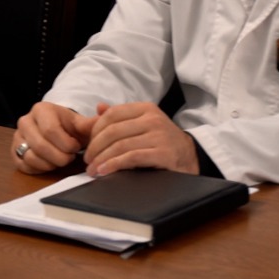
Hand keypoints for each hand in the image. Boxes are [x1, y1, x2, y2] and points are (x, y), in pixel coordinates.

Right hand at [11, 102, 98, 173]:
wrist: (55, 131)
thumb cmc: (69, 128)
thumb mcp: (81, 124)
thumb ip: (92, 122)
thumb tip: (105, 112)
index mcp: (41, 110)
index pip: (51, 130)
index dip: (66, 144)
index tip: (76, 148)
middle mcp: (25, 121)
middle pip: (40, 145)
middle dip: (60, 156)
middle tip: (70, 157)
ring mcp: (17, 137)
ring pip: (31, 157)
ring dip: (51, 163)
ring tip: (61, 159)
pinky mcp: (14, 152)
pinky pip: (25, 165)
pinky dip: (40, 168)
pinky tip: (50, 164)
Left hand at [83, 101, 198, 175]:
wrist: (191, 157)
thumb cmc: (162, 142)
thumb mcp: (144, 124)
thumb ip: (122, 116)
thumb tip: (99, 107)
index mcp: (146, 109)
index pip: (112, 114)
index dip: (95, 130)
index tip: (87, 144)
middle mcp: (153, 119)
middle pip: (112, 131)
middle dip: (95, 147)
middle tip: (87, 161)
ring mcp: (159, 136)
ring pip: (119, 145)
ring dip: (101, 159)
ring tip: (92, 170)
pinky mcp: (163, 153)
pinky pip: (131, 158)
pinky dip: (113, 165)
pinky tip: (104, 171)